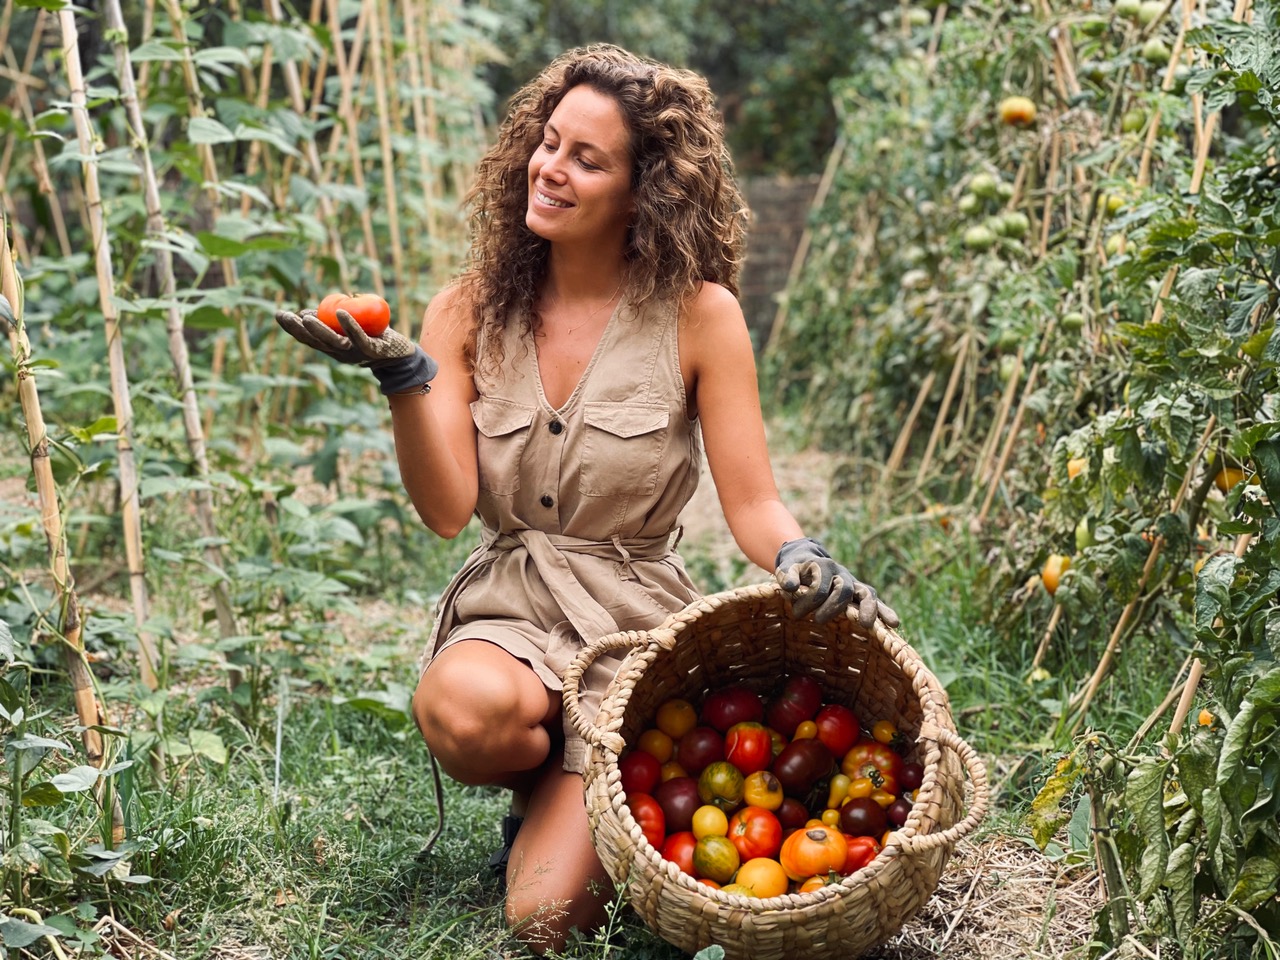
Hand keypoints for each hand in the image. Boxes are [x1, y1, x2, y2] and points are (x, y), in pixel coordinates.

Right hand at [275, 307, 437, 394]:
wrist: (402, 355)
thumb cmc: (374, 337)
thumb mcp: (350, 328)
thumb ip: (332, 321)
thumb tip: (308, 312)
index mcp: (333, 348)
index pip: (308, 339)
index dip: (292, 328)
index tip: (278, 314)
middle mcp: (341, 353)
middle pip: (316, 342)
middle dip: (298, 329)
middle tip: (286, 316)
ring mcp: (356, 353)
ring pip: (333, 342)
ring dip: (319, 329)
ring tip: (306, 317)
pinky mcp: (372, 350)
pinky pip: (359, 336)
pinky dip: (349, 325)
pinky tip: (341, 313)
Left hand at [774, 537, 899, 627]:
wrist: (808, 561)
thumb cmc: (795, 570)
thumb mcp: (786, 569)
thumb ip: (786, 576)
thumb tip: (790, 587)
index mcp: (824, 566)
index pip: (820, 586)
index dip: (809, 600)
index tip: (796, 614)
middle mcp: (842, 574)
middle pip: (843, 589)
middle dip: (832, 606)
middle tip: (819, 620)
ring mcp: (853, 584)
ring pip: (866, 593)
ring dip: (868, 609)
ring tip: (868, 624)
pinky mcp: (859, 594)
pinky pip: (875, 602)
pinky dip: (884, 611)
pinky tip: (894, 624)